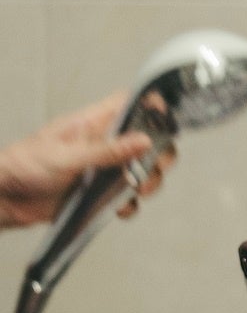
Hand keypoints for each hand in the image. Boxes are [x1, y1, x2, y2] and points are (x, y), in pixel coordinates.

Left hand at [0, 92, 175, 227]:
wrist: (6, 199)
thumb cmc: (24, 166)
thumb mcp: (66, 155)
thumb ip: (107, 150)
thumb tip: (142, 140)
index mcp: (93, 123)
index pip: (131, 105)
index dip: (152, 108)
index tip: (165, 122)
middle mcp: (103, 144)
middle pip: (148, 141)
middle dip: (158, 156)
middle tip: (148, 168)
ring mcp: (104, 169)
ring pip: (143, 171)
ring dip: (147, 182)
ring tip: (134, 190)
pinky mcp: (99, 194)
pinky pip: (127, 199)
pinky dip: (128, 205)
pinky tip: (117, 207)